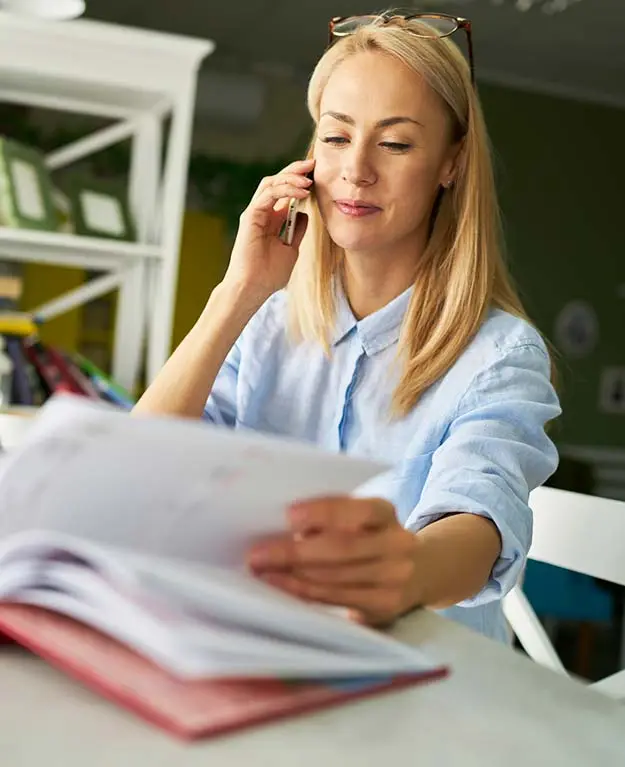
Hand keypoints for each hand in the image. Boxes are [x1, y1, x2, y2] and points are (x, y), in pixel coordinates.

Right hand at [222, 158, 313, 303]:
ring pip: (271, 184)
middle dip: (295, 171)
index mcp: (271, 219)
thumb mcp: (291, 249)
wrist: (253, 288)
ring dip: (291, 177)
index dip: (299, 181)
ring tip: (309, 177)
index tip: (317, 176)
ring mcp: (254, 213)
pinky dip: (285, 190)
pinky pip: (268, 195)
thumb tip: (305, 214)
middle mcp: (261, 212)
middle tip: (313, 165)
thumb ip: (297, 230)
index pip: (284, 192)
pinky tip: (301, 192)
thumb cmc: (269, 274)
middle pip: (277, 182)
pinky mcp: (250, 217)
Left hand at [247, 497, 422, 626]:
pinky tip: (283, 585)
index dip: (324, 512)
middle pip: (343, 548)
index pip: (358, 510)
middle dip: (295, 551)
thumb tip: (279, 524)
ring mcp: (394, 578)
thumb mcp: (361, 519)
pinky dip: (304, 592)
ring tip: (263, 571)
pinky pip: (335, 598)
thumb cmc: (369, 537)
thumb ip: (333, 518)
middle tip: (258, 553)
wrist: (416, 571)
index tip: (289, 515)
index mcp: (386, 513)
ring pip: (335, 577)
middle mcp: (397, 544)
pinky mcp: (383, 605)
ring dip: (293, 575)